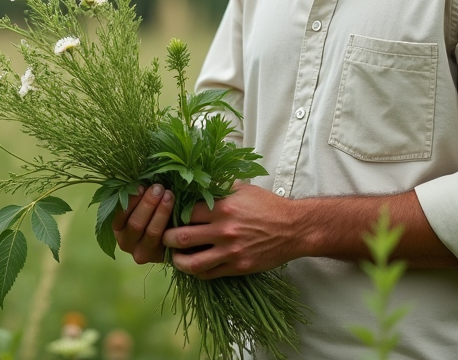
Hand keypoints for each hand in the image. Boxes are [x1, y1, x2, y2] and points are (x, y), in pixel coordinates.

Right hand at [112, 184, 174, 264]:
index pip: (120, 214)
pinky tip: (178, 210)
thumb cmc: (150, 209)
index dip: (131, 200)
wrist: (169, 232)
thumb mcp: (139, 202)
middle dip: (148, 204)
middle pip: (136, 223)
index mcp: (117, 227)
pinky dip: (173, 225)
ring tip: (170, 195)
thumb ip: (137, 192)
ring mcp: (142, 253)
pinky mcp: (160, 257)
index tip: (141, 186)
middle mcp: (126, 243)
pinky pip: (167, 241)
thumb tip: (138, 175)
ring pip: (152, 232)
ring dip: (161, 212)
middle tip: (159, 188)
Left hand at [162, 183, 303, 279]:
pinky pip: (210, 274)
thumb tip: (196, 183)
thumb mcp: (243, 189)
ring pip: (192, 263)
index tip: (169, 215)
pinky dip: (197, 272)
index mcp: (223, 208)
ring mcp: (231, 251)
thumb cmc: (267, 206)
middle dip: (167, 238)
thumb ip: (219, 188)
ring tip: (175, 257)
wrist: (293, 228)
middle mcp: (224, 230)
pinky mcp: (238, 267)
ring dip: (178, 261)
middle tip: (164, 237)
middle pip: (182, 238)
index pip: (185, 212)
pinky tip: (194, 266)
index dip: (173, 214)